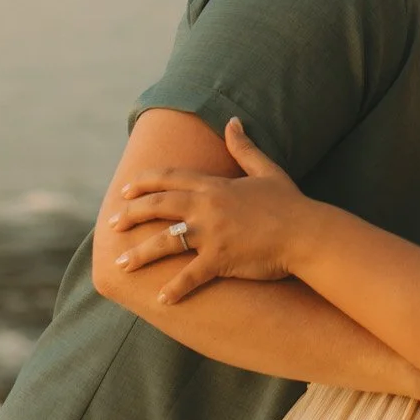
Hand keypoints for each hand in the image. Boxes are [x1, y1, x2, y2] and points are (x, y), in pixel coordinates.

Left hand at [108, 121, 306, 301]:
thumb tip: (233, 121)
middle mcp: (208, 207)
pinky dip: (174, 288)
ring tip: (121, 264)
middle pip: (158, 206)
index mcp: (215, 186)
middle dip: (131, 214)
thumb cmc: (290, 203)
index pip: (170, 178)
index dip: (144, 183)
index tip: (125, 191)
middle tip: (111, 223)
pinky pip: (191, 275)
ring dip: (140, 253)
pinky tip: (160, 299)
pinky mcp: (221, 259)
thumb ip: (244, 147)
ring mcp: (213, 234)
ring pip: (166, 241)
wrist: (308, 233)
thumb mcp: (266, 170)